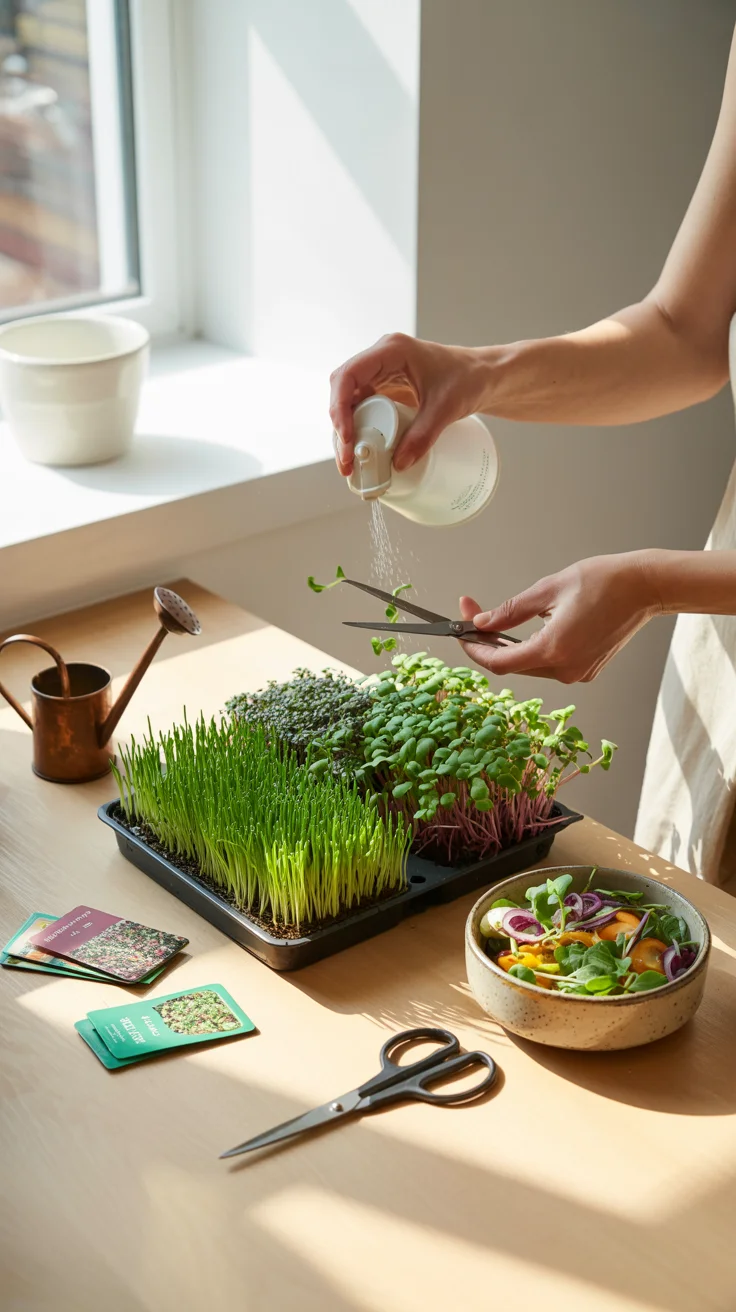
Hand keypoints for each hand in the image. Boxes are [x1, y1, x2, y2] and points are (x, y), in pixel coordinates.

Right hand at [330, 333, 487, 474]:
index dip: (340, 407)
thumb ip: (423, 436)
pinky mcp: (385, 388)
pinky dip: (358, 429)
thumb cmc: (469, 379)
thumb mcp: (446, 408)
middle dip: (339, 425)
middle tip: (347, 459)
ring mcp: (381, 373)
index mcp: (391, 351)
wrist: (483, 377)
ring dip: (345, 430)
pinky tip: (361, 450)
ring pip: (348, 400)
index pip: (349, 375)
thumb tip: (398, 464)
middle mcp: (380, 359)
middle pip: (342, 390)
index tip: (346, 437)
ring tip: (350, 462)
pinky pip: (362, 407)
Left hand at [457, 552, 659, 683]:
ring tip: (497, 620)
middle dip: (489, 642)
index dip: (474, 649)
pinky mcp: (587, 669)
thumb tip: (481, 621)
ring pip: (530, 665)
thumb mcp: (548, 590)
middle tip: (473, 614)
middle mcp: (566, 669)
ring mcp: (578, 673)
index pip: (499, 662)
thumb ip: (510, 611)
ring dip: (510, 646)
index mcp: (554, 650)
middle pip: (512, 665)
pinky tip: (528, 628)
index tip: (460, 631)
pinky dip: (533, 648)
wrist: (645, 587)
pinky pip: (549, 664)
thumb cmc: (603, 581)